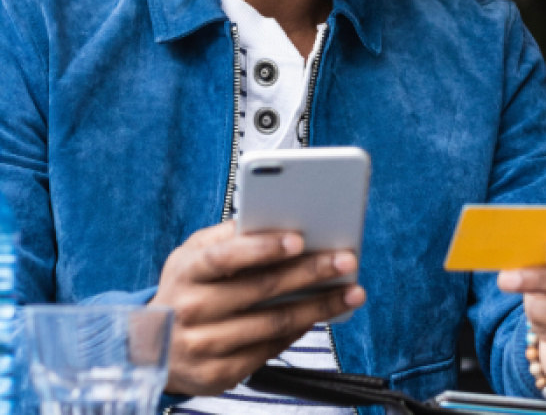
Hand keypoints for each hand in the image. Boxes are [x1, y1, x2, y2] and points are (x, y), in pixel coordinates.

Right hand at [152, 221, 364, 394]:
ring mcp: (205, 346)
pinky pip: (269, 349)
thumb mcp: (191, 255)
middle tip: (345, 261)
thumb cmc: (183, 287)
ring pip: (273, 323)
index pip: (226, 256)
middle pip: (260, 289)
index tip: (299, 238)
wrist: (146, 348)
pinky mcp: (219, 375)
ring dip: (318, 307)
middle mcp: (192, 310)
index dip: (262, 247)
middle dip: (309, 273)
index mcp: (186, 271)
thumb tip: (273, 219)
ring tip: (350, 292)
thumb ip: (227, 236)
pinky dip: (299, 330)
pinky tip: (320, 315)